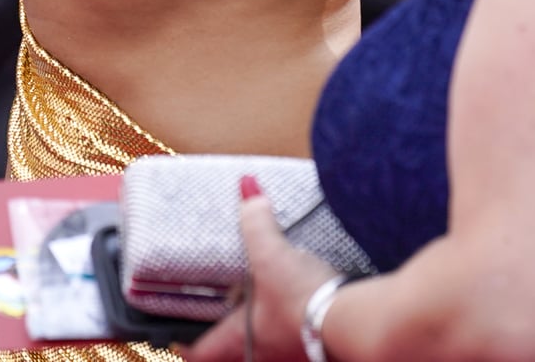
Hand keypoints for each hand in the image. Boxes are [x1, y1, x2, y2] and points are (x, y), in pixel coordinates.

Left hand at [180, 178, 344, 361]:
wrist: (359, 325)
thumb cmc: (306, 301)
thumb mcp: (271, 254)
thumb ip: (256, 222)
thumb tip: (247, 189)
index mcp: (240, 340)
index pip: (199, 353)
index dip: (184, 345)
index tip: (175, 336)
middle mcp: (265, 356)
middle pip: (232, 355)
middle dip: (226, 337)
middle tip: (220, 314)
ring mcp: (294, 356)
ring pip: (266, 350)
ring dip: (262, 332)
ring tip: (260, 306)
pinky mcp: (318, 350)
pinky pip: (297, 343)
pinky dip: (293, 328)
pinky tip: (299, 306)